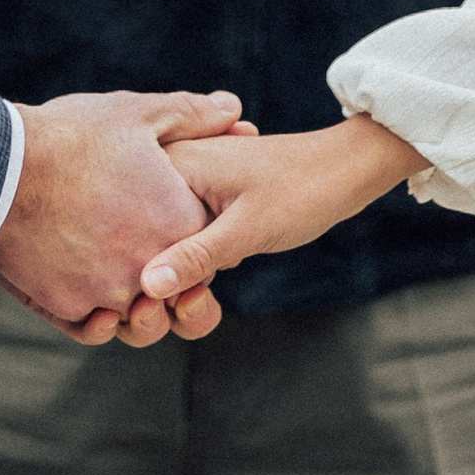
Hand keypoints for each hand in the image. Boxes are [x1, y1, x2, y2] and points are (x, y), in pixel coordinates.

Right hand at [0, 90, 243, 345]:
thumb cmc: (72, 136)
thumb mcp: (138, 113)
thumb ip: (194, 116)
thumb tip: (236, 111)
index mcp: (178, 223)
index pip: (205, 245)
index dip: (187, 228)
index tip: (163, 209)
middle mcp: (153, 269)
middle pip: (173, 288)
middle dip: (161, 269)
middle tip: (128, 232)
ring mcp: (111, 295)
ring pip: (135, 315)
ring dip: (128, 297)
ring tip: (102, 257)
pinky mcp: (71, 310)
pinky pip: (95, 327)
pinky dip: (93, 314)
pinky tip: (83, 282)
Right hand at [136, 117, 425, 305]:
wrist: (345, 169)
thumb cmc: (302, 190)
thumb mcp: (248, 230)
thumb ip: (196, 257)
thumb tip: (148, 286)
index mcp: (174, 164)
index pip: (130, 228)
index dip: (138, 274)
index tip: (158, 310)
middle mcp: (172, 170)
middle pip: (139, 240)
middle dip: (156, 283)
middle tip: (194, 302)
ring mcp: (188, 187)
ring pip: (161, 245)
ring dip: (178, 278)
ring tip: (204, 294)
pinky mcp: (205, 202)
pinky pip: (183, 241)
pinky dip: (193, 265)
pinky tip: (211, 281)